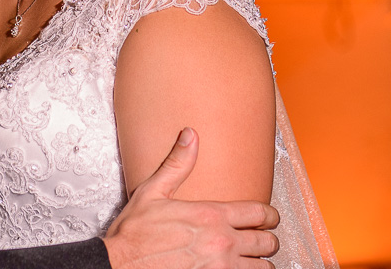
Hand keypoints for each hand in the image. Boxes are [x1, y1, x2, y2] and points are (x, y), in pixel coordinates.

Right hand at [103, 128, 279, 268]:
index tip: (269, 218)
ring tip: (252, 261)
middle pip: (266, 242)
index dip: (270, 215)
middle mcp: (221, 243)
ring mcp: (220, 268)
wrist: (120, 266)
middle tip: (263, 240)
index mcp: (211, 216)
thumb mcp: (153, 192)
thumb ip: (177, 164)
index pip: (259, 213)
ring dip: (259, 264)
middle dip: (268, 241)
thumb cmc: (134, 235)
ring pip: (262, 268)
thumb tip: (190, 135)